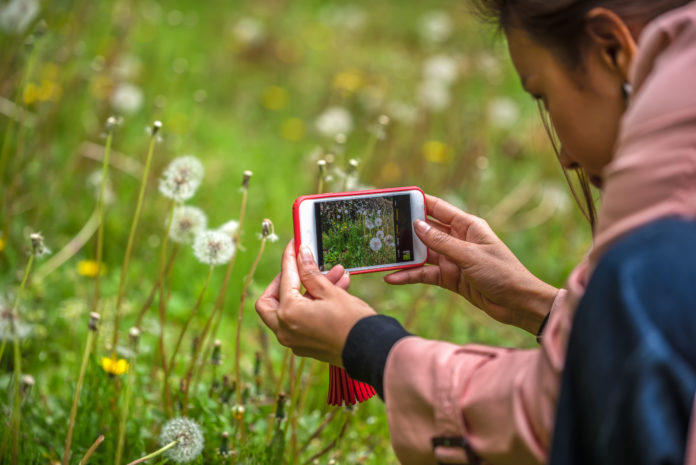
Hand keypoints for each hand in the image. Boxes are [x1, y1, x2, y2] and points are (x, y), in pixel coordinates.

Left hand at [255, 241, 375, 365]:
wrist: (371, 351)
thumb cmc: (352, 322)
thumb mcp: (330, 292)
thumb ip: (310, 273)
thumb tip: (301, 254)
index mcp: (288, 314)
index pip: (284, 278)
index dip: (290, 258)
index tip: (295, 245)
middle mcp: (285, 330)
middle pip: (270, 301)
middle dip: (283, 282)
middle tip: (297, 269)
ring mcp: (294, 341)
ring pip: (290, 310)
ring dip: (309, 291)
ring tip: (334, 273)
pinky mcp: (306, 345)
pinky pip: (301, 321)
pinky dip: (312, 305)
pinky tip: (336, 289)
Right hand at [385, 194, 557, 333]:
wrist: (517, 303)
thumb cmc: (502, 273)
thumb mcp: (470, 255)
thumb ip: (442, 243)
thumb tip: (417, 226)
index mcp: (467, 226)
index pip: (438, 208)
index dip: (418, 202)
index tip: (397, 199)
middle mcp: (457, 240)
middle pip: (426, 231)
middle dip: (405, 231)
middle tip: (382, 229)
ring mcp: (452, 259)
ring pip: (422, 254)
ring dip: (404, 256)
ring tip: (383, 255)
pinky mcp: (449, 278)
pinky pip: (424, 274)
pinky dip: (409, 276)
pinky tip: (393, 277)